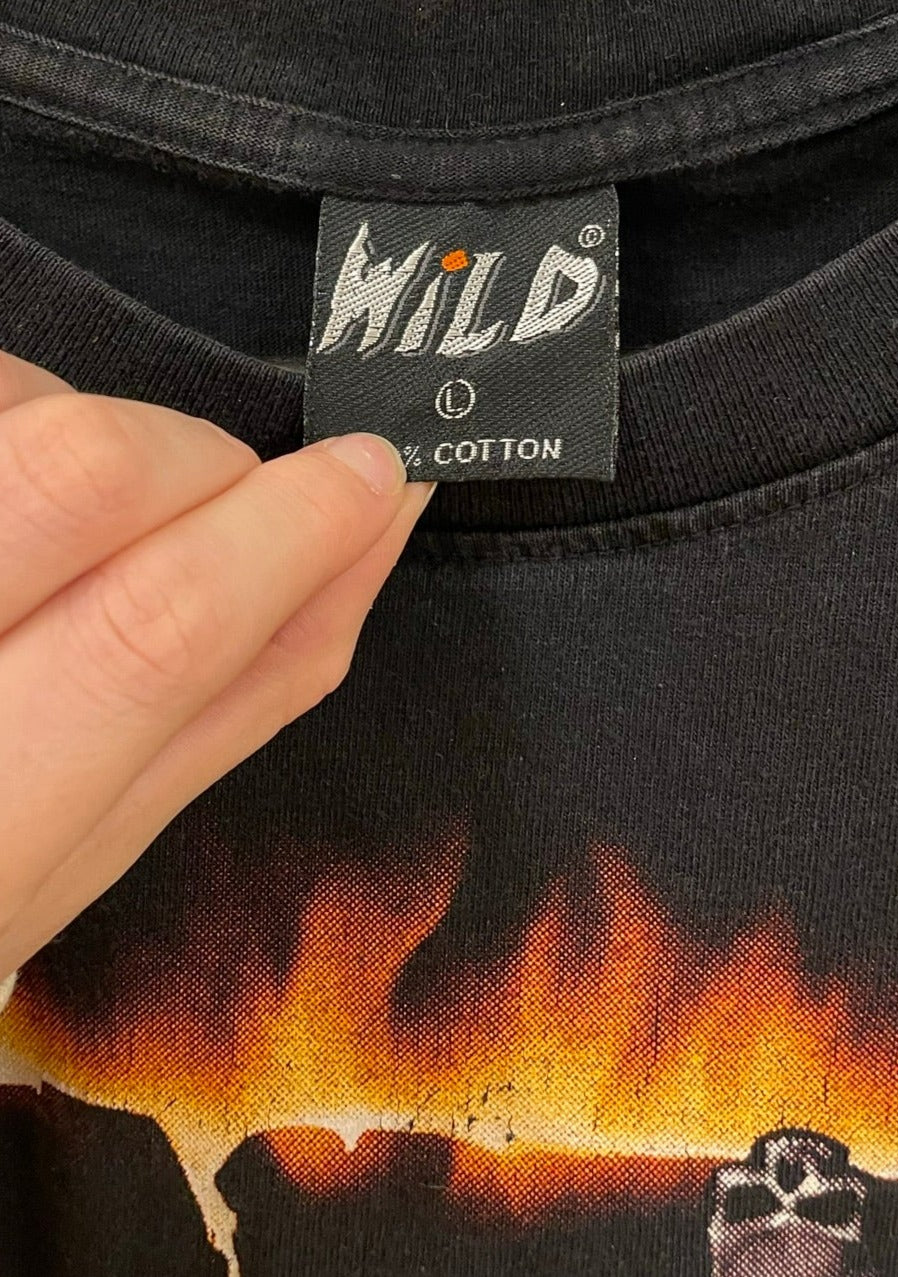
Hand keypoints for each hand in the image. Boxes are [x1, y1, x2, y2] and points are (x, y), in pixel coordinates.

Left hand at [0, 352, 433, 981]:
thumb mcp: (120, 820)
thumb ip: (261, 680)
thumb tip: (376, 527)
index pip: (159, 631)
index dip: (289, 530)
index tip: (367, 478)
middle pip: (81, 470)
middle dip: (202, 459)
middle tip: (218, 498)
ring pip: (24, 407)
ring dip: (100, 437)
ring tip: (85, 524)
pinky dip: (29, 410)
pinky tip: (24, 490)